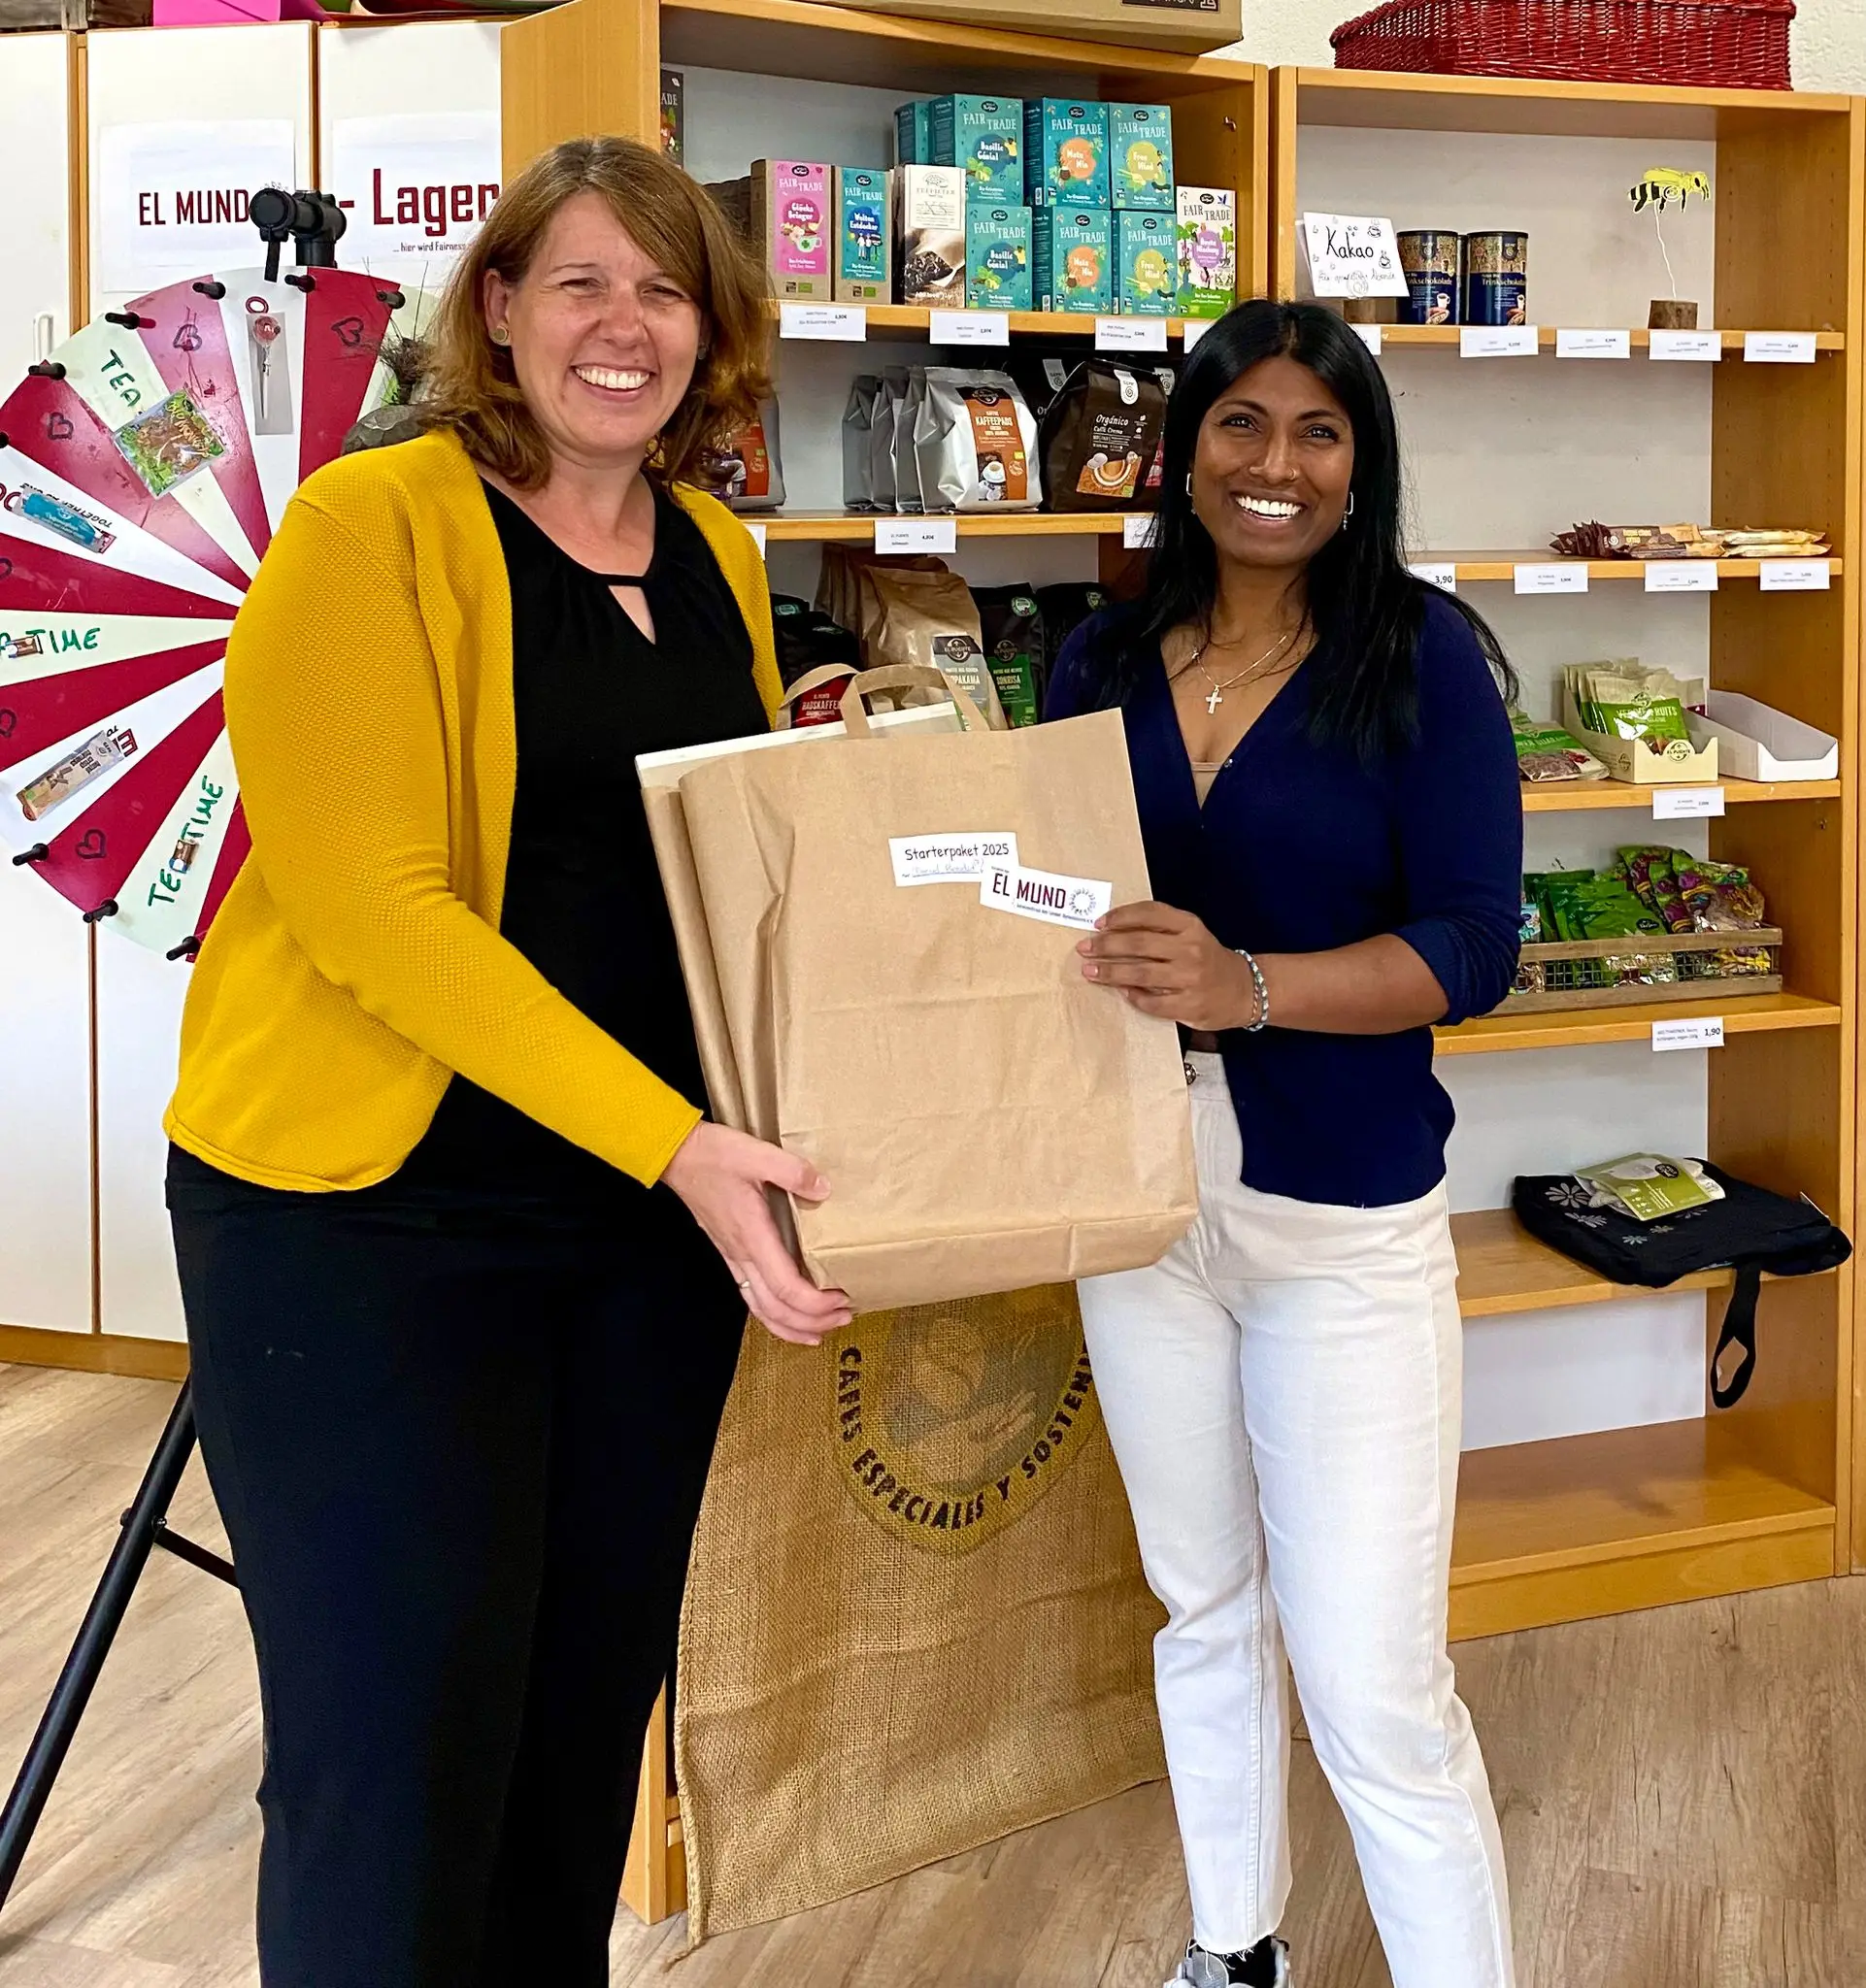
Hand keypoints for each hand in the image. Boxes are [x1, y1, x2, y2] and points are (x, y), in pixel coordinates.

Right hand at [663, 1122, 852, 1346]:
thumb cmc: (713, 1155)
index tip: (842, 1298)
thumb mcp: (757, 1154)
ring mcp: (734, 1257)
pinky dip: (772, 1313)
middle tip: (845, 1317)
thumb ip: (793, 1172)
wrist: (678, 1156)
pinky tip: (785, 1313)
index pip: (786, 1288)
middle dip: (812, 1321)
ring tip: (820, 1330)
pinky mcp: (730, 1252)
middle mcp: (743, 1254)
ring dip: (791, 1325)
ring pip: (761, 1308)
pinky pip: (751, 1295)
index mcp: (753, 1236)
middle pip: (776, 1308)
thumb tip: (824, 1189)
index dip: (815, 1303)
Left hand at [1077, 902, 1259, 1030]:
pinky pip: (1152, 1002)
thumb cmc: (1207, 959)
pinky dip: (1133, 997)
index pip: (1150, 913)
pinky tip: (1121, 992)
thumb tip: (1110, 931)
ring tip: (1090, 972)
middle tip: (1084, 949)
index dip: (1120, 916)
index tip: (1098, 923)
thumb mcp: (1190, 934)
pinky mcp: (1190, 1005)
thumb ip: (1159, 930)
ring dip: (1111, 972)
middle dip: (1106, 946)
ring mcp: (1191, 978)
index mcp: (1190, 926)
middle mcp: (1191, 949)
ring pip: (1141, 973)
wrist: (1243, 989)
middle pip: (1139, 943)